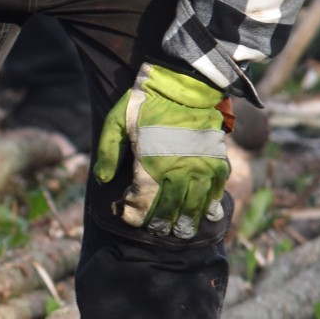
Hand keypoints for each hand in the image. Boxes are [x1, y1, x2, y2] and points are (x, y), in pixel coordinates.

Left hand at [94, 61, 231, 236]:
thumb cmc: (145, 102)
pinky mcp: (216, 160)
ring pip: (194, 204)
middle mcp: (178, 171)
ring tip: (183, 234)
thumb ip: (108, 151)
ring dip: (188, 221)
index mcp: (151, 164)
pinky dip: (213, 203)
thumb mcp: (116, 121)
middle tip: (158, 232)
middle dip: (161, 224)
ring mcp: (200, 167)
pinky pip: (217, 188)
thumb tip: (103, 179)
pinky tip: (210, 213)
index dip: (134, 214)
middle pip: (169, 208)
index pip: (142, 201)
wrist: (183, 84)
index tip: (129, 218)